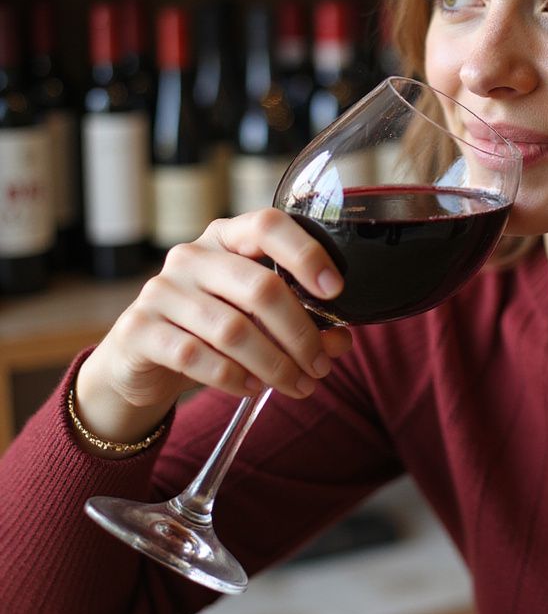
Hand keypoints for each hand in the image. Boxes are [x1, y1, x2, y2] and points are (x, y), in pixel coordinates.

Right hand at [75, 209, 351, 447]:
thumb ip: (304, 323)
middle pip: (260, 287)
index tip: (336, 290)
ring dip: (274, 365)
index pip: (268, 225)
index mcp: (227, 237)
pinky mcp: (139, 328)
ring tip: (298, 386)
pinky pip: (196, 356)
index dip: (306, 254)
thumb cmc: (214, 328)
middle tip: (321, 367)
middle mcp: (192, 256)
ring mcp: (161, 289)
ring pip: (232, 329)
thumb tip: (341, 341)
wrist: (143, 358)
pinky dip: (234, 377)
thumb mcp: (261, 320)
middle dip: (300, 334)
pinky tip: (254, 388)